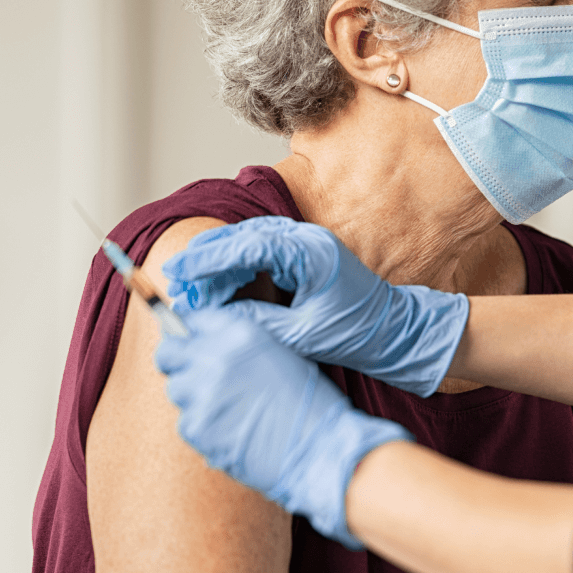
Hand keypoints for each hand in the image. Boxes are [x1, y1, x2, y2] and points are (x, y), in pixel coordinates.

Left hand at [155, 307, 411, 547]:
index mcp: (239, 333)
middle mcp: (215, 356)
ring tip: (226, 411)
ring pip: (176, 389)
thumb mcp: (279, 354)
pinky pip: (186, 422)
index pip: (191, 320)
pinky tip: (230, 432)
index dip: (189, 334)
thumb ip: (239, 345)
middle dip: (177, 362)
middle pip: (168, 352)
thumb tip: (205, 346)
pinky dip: (203, 428)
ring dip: (193, 398)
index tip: (190, 345)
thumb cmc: (309, 404)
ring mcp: (201, 392)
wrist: (319, 449)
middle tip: (194, 377)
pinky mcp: (196, 427)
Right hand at [162, 217, 469, 396]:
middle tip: (176, 279)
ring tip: (190, 284)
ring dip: (219, 261)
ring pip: (249, 241)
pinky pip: (262, 251)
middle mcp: (308, 239)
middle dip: (207, 258)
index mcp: (311, 254)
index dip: (209, 260)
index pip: (247, 247)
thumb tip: (215, 319)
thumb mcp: (302, 336)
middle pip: (243, 237)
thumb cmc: (358, 335)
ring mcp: (307, 243)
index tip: (180, 274)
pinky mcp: (306, 254)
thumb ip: (258, 323)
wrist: (396, 332)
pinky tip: (220, 284)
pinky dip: (237, 265)